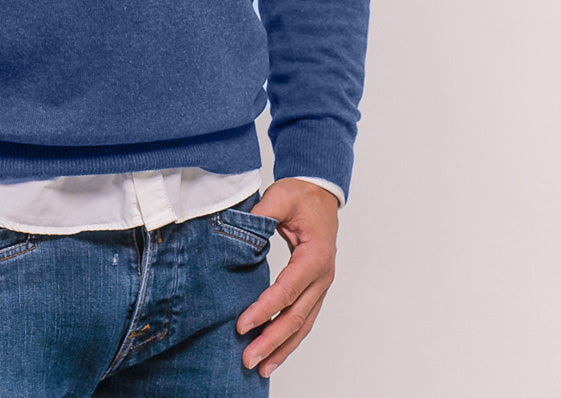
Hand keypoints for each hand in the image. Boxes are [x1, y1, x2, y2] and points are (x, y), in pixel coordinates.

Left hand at [236, 178, 338, 378]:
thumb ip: (261, 214)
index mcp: (315, 257)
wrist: (320, 193)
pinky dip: (290, 339)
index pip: (287, 291)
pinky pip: (304, 319)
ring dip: (282, 347)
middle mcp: (322, 277)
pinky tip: (275, 352)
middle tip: (248, 358)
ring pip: (303, 325)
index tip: (242, 325)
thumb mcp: (280, 197)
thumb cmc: (301, 196)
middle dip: (271, 340)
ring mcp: (321, 286)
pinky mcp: (315, 289)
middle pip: (296, 317)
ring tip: (261, 367)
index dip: (264, 310)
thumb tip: (238, 230)